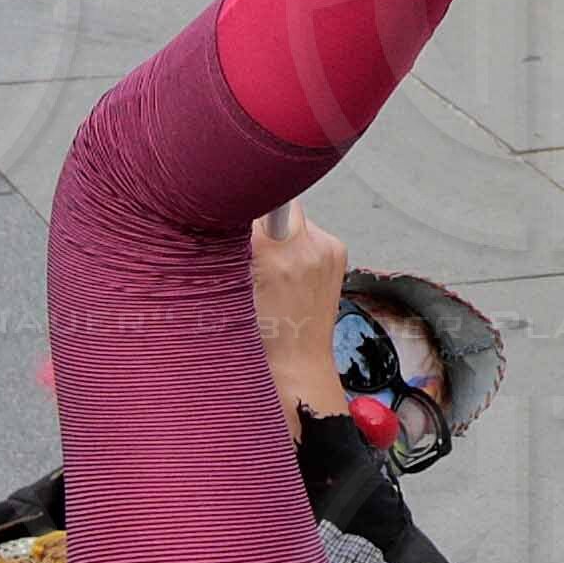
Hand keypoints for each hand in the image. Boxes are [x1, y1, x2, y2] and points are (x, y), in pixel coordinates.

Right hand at [250, 204, 350, 437]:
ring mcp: (328, 247)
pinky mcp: (338, 251)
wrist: (297, 365)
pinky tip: (290, 272)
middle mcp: (308, 246)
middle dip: (259, 217)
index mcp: (274, 255)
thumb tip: (225, 207)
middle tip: (250, 247)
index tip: (230, 199)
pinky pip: (308, 231)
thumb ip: (229, 246)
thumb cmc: (257, 335)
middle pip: (276, 204)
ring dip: (278, 232)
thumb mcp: (228, 289)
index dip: (242, 197)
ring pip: (292, 217)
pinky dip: (296, 243)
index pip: (259, 198)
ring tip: (272, 268)